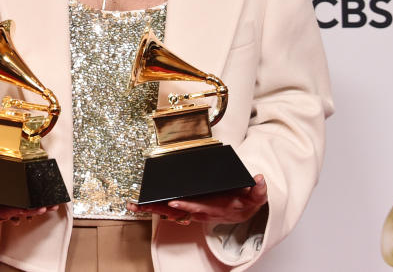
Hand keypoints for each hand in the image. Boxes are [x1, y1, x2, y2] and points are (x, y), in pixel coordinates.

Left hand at [126, 174, 267, 224]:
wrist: (243, 210)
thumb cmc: (245, 201)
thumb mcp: (256, 196)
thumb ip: (258, 189)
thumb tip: (260, 179)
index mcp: (214, 208)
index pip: (198, 207)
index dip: (186, 205)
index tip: (173, 201)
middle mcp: (200, 212)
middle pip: (176, 212)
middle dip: (158, 209)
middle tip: (140, 205)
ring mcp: (192, 211)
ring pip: (169, 212)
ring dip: (151, 209)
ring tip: (132, 204)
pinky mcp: (188, 208)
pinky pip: (169, 209)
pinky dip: (155, 207)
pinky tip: (140, 204)